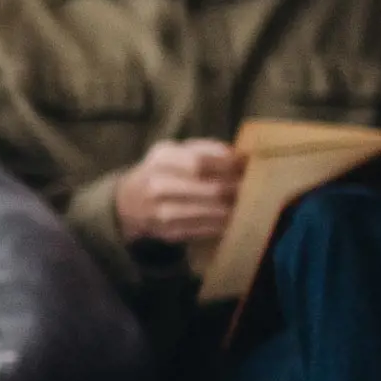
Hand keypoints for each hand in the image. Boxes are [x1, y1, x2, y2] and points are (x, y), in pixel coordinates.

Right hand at [114, 139, 244, 245]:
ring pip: (212, 212)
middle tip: (254, 187)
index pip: (201, 162)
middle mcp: (158, 186)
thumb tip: (238, 156)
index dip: (229, 165)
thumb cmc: (159, 171)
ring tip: (247, 202)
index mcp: (161, 159)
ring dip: (234, 208)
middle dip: (237, 189)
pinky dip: (223, 223)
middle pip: (211, 189)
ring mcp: (162, 213)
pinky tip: (232, 217)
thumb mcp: (172, 150)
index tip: (247, 165)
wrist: (126, 202)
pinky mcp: (169, 232)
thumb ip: (204, 148)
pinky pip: (206, 229)